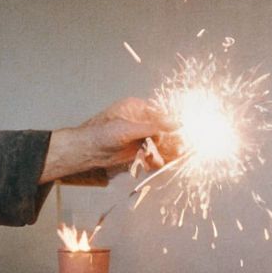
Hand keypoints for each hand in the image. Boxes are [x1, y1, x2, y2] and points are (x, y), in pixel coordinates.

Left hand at [40, 97, 180, 184]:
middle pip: (162, 130)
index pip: (161, 114)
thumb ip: (153, 127)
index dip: (173, 125)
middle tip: (181, 151)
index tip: (185, 134)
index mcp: (137, 108)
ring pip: (158, 143)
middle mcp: (140, 120)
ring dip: (163, 152)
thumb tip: (178, 123)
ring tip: (168, 159)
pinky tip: (156, 164)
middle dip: (170, 141)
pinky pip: (151, 153)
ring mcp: (138, 135)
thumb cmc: (102, 134)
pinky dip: (155, 159)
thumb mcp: (129, 129)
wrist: (87, 151)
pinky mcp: (136, 149)